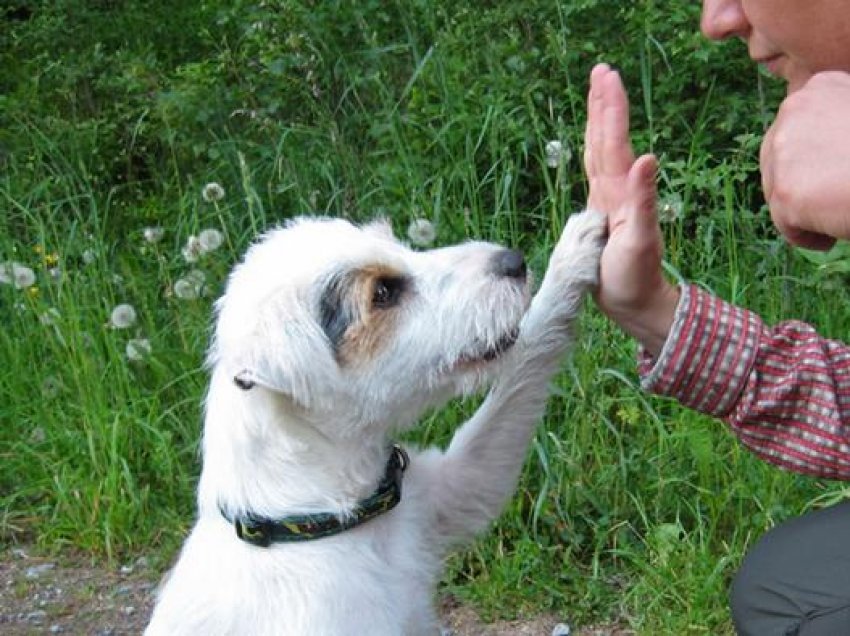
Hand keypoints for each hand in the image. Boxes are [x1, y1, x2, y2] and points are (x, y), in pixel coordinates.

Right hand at [584, 63, 678, 355]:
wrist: (637, 303)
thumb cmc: (636, 277)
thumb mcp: (641, 239)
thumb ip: (645, 199)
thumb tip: (648, 157)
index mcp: (621, 193)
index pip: (613, 142)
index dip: (609, 109)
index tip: (606, 77)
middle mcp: (615, 191)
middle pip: (606, 140)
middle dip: (604, 105)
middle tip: (602, 71)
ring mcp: (608, 201)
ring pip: (600, 152)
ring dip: (598, 122)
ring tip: (597, 95)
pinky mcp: (600, 214)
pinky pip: (594, 173)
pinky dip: (593, 151)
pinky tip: (594, 145)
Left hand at [761, 71, 849, 249]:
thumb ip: (837, 126)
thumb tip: (821, 156)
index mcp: (820, 87)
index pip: (797, 130)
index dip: (812, 159)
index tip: (838, 173)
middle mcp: (793, 110)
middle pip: (777, 160)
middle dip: (802, 184)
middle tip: (834, 198)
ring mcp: (784, 151)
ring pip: (778, 191)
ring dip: (806, 209)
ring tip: (839, 213)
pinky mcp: (783, 192)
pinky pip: (784, 224)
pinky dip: (808, 235)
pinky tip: (832, 236)